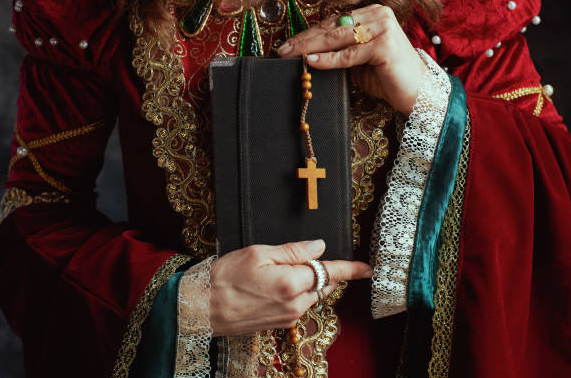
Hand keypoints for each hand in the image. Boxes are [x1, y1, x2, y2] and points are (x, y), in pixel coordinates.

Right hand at [209, 239, 372, 335]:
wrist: (202, 307)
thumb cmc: (225, 277)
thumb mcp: (258, 253)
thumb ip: (293, 250)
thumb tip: (318, 246)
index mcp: (292, 283)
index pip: (330, 272)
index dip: (351, 269)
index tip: (367, 268)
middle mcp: (295, 304)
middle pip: (322, 284)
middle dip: (320, 271)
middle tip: (302, 258)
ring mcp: (288, 317)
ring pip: (310, 295)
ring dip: (306, 282)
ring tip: (279, 271)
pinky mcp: (279, 324)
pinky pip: (298, 305)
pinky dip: (295, 293)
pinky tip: (273, 286)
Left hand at [277, 4, 426, 115]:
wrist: (417, 92)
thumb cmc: (388, 77)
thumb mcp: (359, 61)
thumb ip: (339, 52)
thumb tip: (308, 55)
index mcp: (371, 14)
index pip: (333, 23)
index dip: (309, 34)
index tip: (288, 44)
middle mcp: (378, 15)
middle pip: (332, 27)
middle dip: (304, 40)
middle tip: (282, 50)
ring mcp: (382, 28)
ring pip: (337, 38)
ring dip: (310, 47)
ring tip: (290, 55)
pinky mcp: (384, 45)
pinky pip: (348, 54)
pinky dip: (328, 59)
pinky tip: (311, 61)